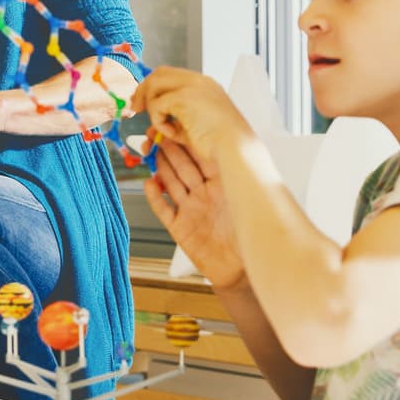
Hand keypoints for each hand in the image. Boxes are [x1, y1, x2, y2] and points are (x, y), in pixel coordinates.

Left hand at [130, 66, 256, 166]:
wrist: (236, 149)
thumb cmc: (220, 144)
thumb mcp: (195, 125)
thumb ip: (176, 118)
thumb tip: (152, 122)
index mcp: (204, 84)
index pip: (170, 75)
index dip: (153, 87)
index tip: (143, 103)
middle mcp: (198, 81)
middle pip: (159, 73)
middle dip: (143, 90)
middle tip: (135, 108)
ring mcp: (192, 86)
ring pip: (154, 85)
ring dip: (151, 107)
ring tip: (161, 127)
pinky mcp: (184, 97)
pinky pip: (157, 105)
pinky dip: (159, 122)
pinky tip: (173, 135)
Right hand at [144, 137, 246, 288]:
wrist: (244, 273)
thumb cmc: (251, 237)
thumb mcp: (245, 200)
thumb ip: (235, 176)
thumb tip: (235, 144)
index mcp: (221, 185)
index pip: (201, 158)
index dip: (188, 143)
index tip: (178, 127)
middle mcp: (204, 194)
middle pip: (182, 167)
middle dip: (169, 149)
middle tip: (155, 133)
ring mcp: (191, 210)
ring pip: (171, 183)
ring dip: (160, 167)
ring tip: (149, 150)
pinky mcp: (180, 228)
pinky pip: (164, 209)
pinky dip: (155, 196)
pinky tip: (149, 182)